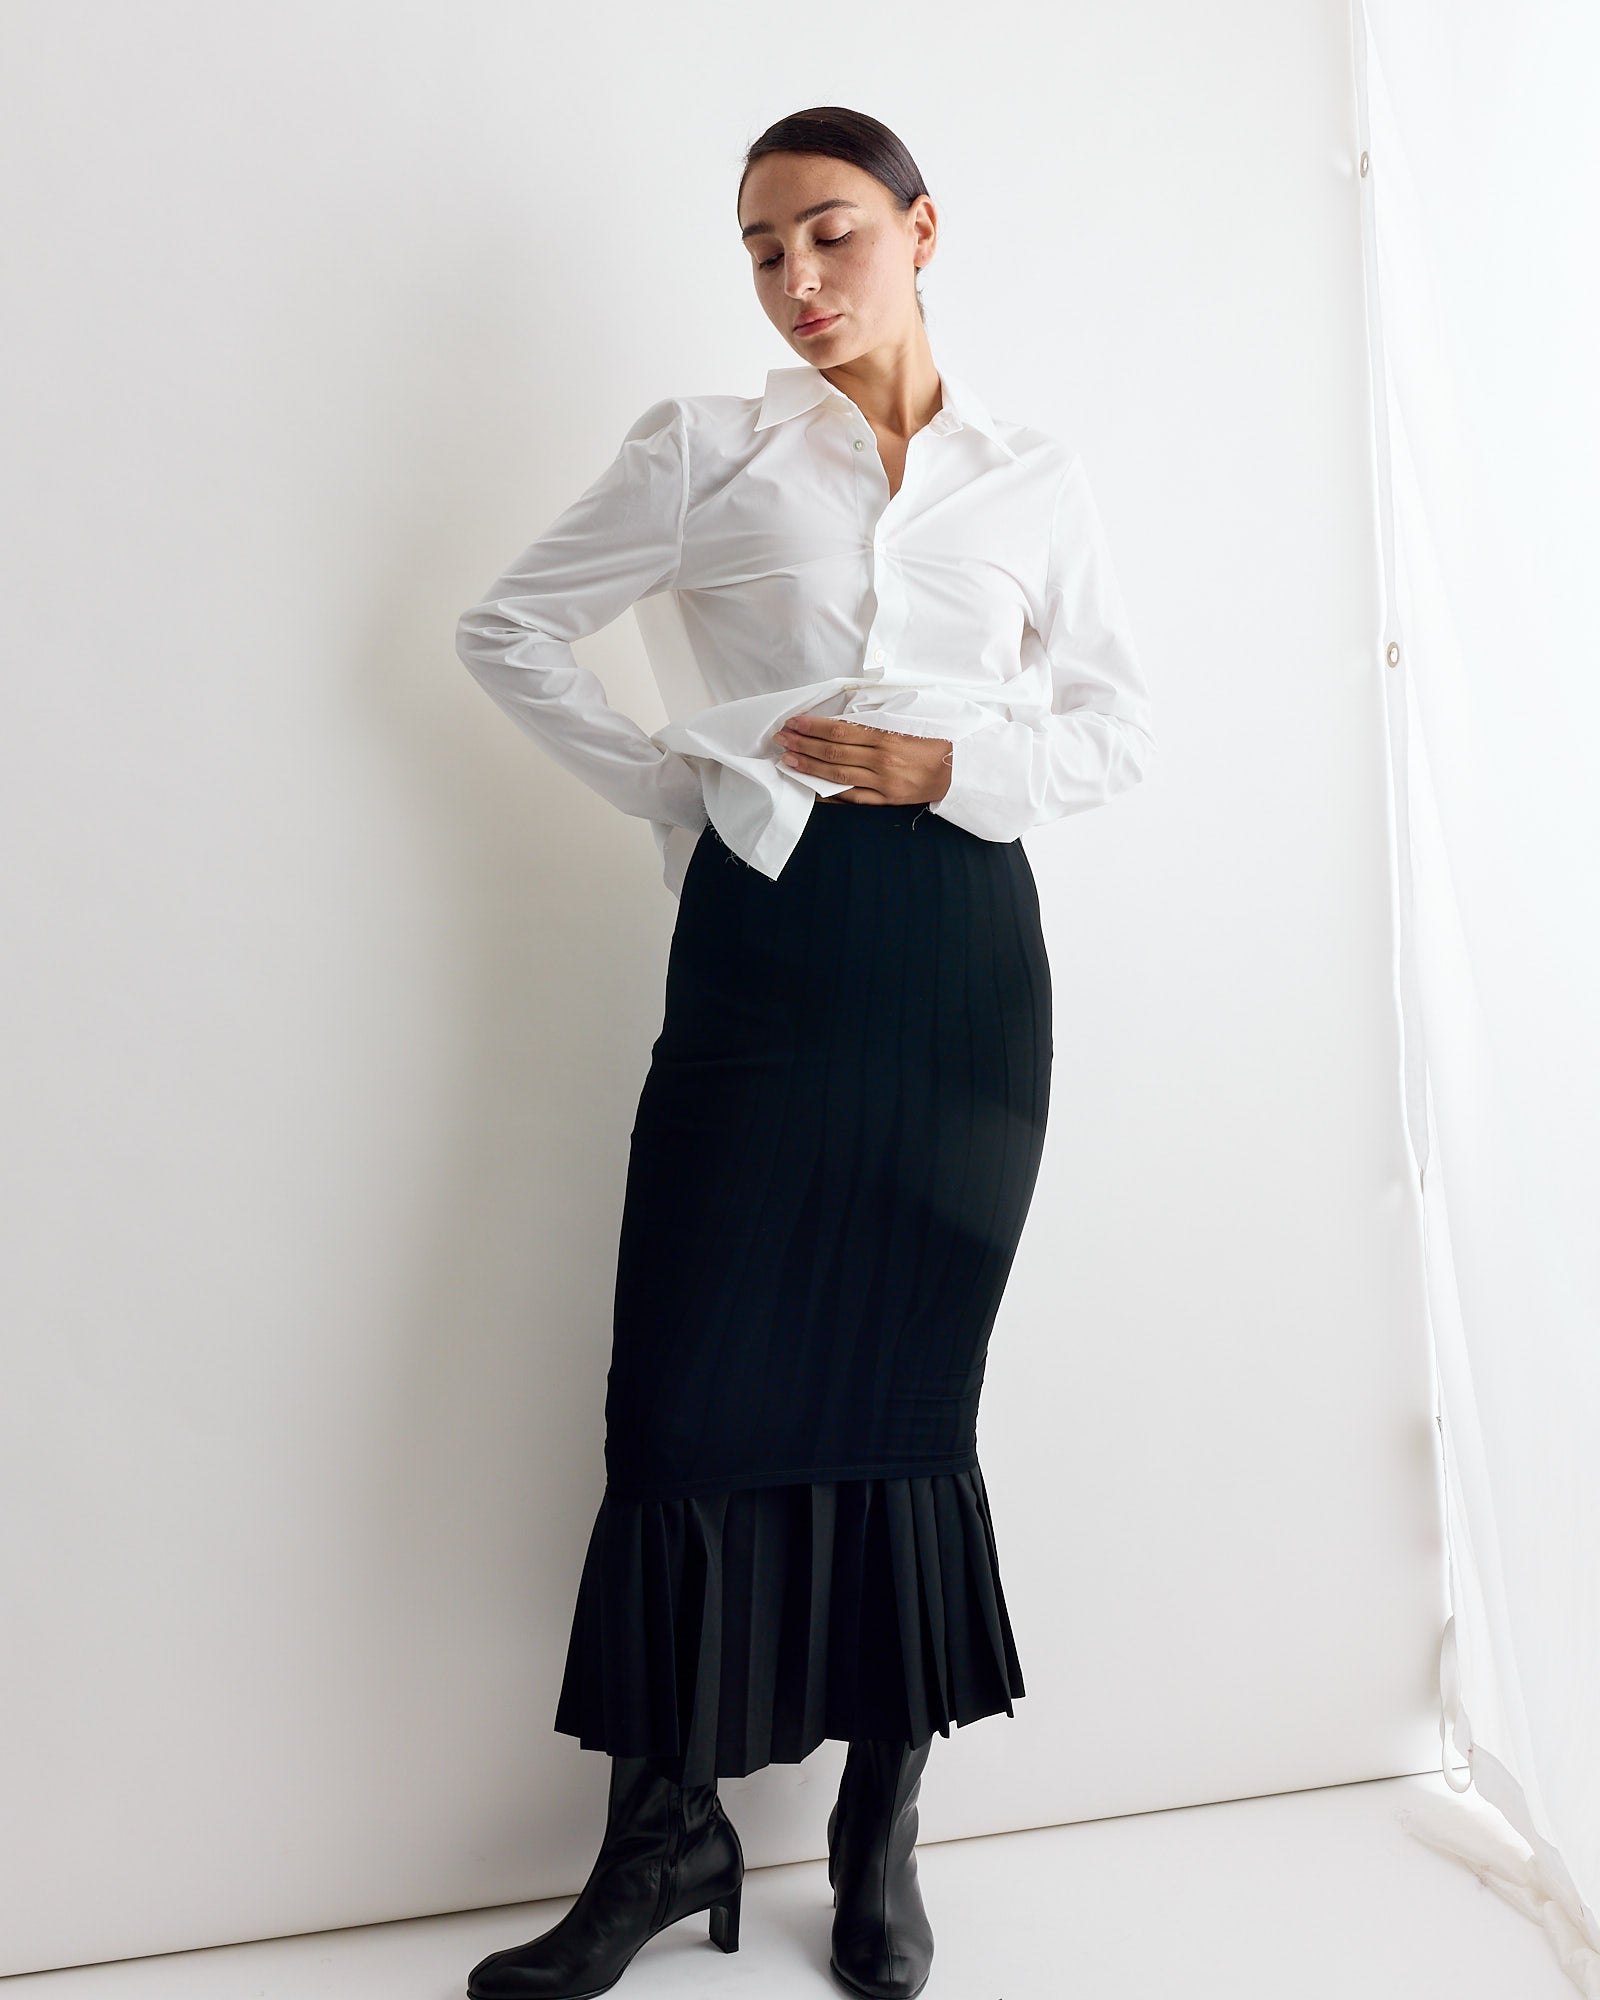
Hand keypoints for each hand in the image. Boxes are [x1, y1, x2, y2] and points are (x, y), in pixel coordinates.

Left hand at [774, 715, 953, 805]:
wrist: (958, 771)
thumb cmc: (933, 743)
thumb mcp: (906, 724)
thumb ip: (875, 723)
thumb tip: (842, 718)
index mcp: (886, 737)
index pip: (840, 730)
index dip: (813, 726)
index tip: (794, 722)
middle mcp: (881, 760)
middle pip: (833, 751)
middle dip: (803, 743)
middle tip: (782, 738)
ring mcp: (882, 783)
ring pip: (837, 775)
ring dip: (809, 766)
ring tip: (788, 759)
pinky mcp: (885, 799)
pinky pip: (851, 797)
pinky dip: (829, 793)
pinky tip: (810, 787)